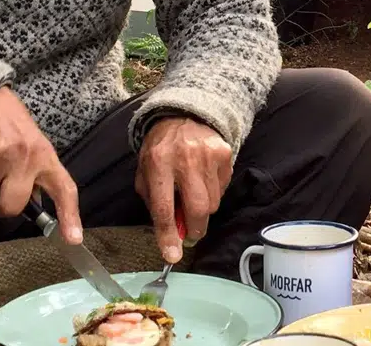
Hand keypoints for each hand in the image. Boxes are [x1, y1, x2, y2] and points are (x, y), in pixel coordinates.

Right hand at [0, 86, 83, 243]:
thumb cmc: (12, 123)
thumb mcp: (34, 143)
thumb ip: (36, 172)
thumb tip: (34, 205)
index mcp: (45, 155)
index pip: (63, 189)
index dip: (69, 216)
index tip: (72, 239)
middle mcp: (23, 157)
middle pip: (10, 207)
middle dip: (1, 205)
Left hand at [136, 116, 232, 263]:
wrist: (184, 115)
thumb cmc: (160, 149)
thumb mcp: (146, 172)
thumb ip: (155, 203)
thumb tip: (171, 236)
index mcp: (158, 162)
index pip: (164, 207)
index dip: (168, 235)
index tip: (172, 255)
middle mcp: (185, 158)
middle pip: (198, 208)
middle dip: (195, 229)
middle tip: (190, 234)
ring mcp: (209, 155)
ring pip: (213, 203)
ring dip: (203, 210)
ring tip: (193, 195)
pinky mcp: (225, 153)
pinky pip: (223, 188)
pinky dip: (213, 193)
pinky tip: (203, 179)